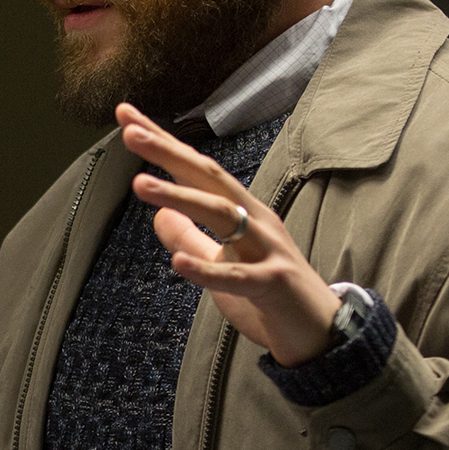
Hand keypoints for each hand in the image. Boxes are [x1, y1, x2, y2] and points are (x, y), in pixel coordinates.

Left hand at [117, 103, 340, 365]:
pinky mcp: (273, 285)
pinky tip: (177, 264)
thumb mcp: (221, 263)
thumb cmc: (268, 297)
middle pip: (208, 177)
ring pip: (221, 215)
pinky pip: (237, 276)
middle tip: (129, 131)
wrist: (321, 333)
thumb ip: (190, 238)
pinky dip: (208, 269)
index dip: (163, 143)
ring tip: (140, 185)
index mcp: (240, 211)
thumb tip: (159, 215)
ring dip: (180, 197)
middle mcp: (255, 220)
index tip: (127, 116)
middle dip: (169, 152)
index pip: (196, 169)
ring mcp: (267, 250)